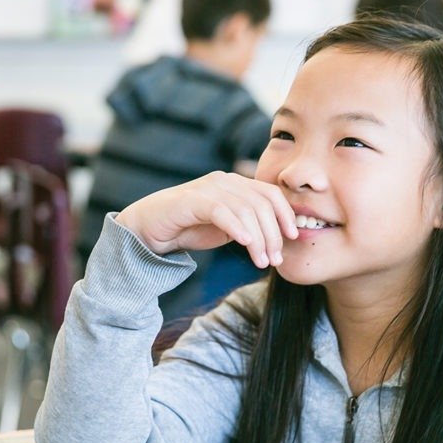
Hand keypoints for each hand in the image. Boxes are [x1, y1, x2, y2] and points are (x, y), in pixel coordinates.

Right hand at [116, 171, 297, 267]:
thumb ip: (249, 227)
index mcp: (236, 184)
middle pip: (261, 203)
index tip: (293, 237)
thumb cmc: (188, 228)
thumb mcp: (226, 228)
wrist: (148, 230)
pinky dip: (236, 228)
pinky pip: (221, 211)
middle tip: (275, 259)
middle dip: (273, 233)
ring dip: (258, 238)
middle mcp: (224, 181)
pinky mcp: (191, 201)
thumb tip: (278, 241)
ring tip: (261, 261)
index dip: (285, 214)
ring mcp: (207, 188)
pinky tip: (245, 244)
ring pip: (245, 210)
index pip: (270, 193)